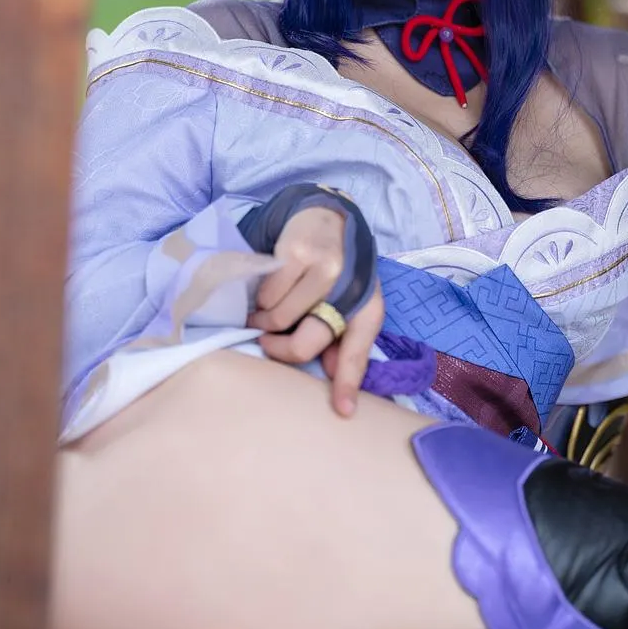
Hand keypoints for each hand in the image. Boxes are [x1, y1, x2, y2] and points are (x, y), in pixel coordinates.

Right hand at [247, 205, 383, 416]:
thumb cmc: (337, 269)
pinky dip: (259, 298)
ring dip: (265, 320)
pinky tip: (266, 289)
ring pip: (278, 318)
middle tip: (267, 343)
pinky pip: (265, 294)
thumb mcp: (349, 303)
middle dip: (280, 349)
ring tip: (267, 310)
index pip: (357, 353)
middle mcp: (350, 289)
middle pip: (307, 342)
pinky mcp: (296, 253)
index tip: (342, 412)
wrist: (326, 216)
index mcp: (368, 308)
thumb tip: (328, 372)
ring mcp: (324, 270)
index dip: (347, 384)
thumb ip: (341, 339)